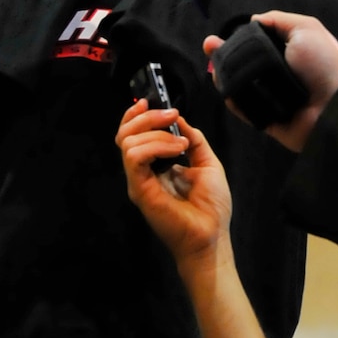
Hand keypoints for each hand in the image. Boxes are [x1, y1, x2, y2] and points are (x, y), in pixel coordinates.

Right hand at [117, 101, 230, 268]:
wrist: (212, 236)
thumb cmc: (212, 206)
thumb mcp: (206, 162)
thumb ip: (193, 139)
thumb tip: (180, 119)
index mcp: (155, 165)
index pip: (133, 135)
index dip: (136, 115)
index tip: (149, 102)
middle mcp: (142, 172)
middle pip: (125, 134)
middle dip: (146, 117)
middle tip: (171, 116)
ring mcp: (138, 181)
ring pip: (128, 142)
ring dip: (157, 134)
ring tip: (181, 144)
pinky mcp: (140, 190)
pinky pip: (135, 157)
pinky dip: (155, 146)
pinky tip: (176, 151)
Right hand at [206, 12, 337, 152]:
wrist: (334, 106)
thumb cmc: (323, 64)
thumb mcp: (307, 28)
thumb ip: (279, 20)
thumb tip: (253, 20)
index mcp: (287, 51)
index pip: (257, 43)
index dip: (239, 38)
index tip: (223, 34)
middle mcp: (277, 72)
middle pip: (244, 62)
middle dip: (224, 53)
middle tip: (208, 46)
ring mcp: (270, 96)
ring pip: (240, 84)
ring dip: (224, 74)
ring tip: (213, 67)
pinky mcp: (266, 117)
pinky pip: (244, 108)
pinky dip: (233, 99)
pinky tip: (224, 86)